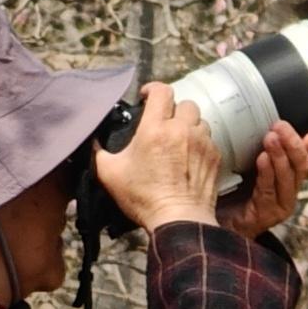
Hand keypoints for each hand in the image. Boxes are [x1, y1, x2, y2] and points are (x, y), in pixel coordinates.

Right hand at [94, 83, 234, 232]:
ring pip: (199, 120)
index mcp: (156, 128)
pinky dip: (199, 142)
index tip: (146, 97)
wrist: (179, 219)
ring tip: (178, 139)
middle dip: (173, 109)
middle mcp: (182, 129)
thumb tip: (93, 141)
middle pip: (184, 102)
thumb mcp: (110, 174)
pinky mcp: (215, 156)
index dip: (152, 89)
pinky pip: (208, 139)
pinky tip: (189, 156)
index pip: (161, 91)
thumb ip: (98, 152)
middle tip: (163, 123)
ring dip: (188, 125)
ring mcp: (202, 142)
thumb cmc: (144, 197)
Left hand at [223, 119, 307, 238]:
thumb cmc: (231, 185)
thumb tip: (262, 117)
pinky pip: (269, 192)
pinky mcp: (265, 215)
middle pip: (304, 166)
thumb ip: (261, 142)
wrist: (214, 219)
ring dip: (281, 156)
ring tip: (270, 138)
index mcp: (290, 176)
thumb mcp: (247, 158)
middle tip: (280, 126)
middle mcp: (290, 190)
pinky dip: (267, 174)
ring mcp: (280, 205)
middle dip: (293, 144)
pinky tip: (262, 159)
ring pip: (289, 178)